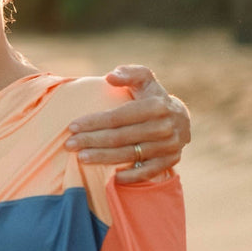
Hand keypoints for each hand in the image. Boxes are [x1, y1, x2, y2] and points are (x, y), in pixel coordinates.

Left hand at [66, 65, 190, 183]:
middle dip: (92, 141)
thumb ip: (129, 74)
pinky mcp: (171, 160)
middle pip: (121, 137)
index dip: (94, 122)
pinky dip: (130, 176)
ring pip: (130, 154)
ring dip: (103, 158)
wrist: (181, 119)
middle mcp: (164, 126)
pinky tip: (110, 177)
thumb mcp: (145, 80)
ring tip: (81, 158)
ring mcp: (169, 145)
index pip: (118, 117)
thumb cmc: (153, 97)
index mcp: (156, 105)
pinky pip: (147, 171)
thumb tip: (110, 77)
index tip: (72, 126)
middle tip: (70, 144)